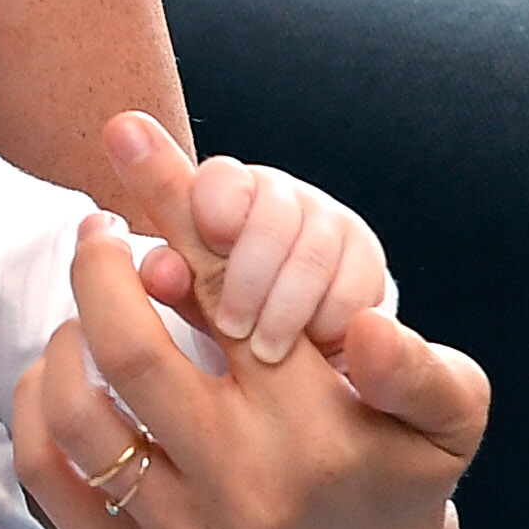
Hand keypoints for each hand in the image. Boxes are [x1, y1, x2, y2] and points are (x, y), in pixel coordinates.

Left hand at [12, 146, 489, 528]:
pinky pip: (51, 477)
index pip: (228, 295)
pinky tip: (59, 378)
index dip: (173, 212)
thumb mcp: (446, 420)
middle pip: (128, 349)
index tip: (131, 146)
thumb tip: (367, 325)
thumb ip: (420, 367)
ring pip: (78, 413)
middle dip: (96, 269)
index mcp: (315, 426)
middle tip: (96, 232)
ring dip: (64, 340)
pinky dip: (36, 411)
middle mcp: (243, 480)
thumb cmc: (397, 480)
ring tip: (84, 313)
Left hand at [113, 119, 388, 361]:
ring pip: (312, 255)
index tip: (210, 244)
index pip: (221, 178)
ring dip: (286, 308)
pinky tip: (313, 344)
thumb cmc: (223, 302)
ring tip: (265, 350)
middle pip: (271, 219)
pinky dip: (330, 319)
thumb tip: (161, 272)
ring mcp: (329, 221)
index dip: (215, 208)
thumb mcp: (191, 291)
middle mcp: (281, 195)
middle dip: (248, 278)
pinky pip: (354, 286)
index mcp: (226, 190)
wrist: (293, 335)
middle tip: (231, 327)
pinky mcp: (366, 256)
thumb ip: (170, 277)